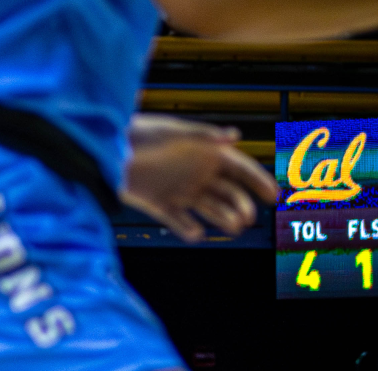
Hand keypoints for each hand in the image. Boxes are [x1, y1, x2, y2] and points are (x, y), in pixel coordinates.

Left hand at [120, 114, 276, 243]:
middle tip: (246, 217)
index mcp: (205, 154)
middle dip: (240, 205)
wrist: (104, 149)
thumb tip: (233, 134)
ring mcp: (179, 191)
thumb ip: (203, 135)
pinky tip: (197, 233)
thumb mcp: (173, 130)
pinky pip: (177, 220)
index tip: (273, 195)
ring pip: (208, 209)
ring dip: (222, 218)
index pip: (240, 169)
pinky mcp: (159, 205)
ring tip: (232, 227)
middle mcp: (196, 174)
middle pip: (228, 193)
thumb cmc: (139, 133)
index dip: (257, 181)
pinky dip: (187, 228)